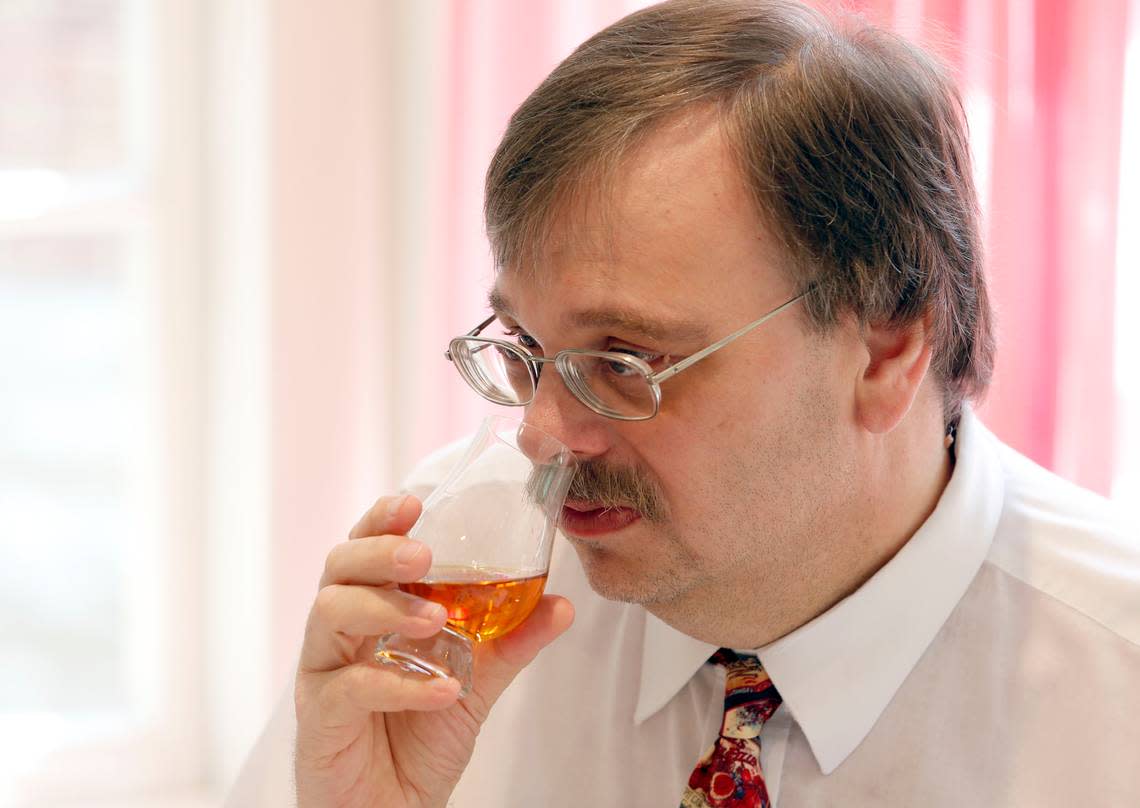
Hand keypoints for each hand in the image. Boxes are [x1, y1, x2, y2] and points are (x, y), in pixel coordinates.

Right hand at [294, 494, 574, 807]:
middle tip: (423, 554)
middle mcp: (339, 634)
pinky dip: (399, 684)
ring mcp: (322, 674)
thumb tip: (561, 604)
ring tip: (437, 621)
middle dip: (379, 551)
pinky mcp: (318, 720)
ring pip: (330, 613)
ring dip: (387, 607)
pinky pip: (347, 687)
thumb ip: (510, 642)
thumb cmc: (420, 740)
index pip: (364, 550)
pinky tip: (441, 689)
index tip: (414, 502)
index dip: (382, 521)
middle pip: (338, 568)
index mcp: (370, 613)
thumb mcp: (475, 684)